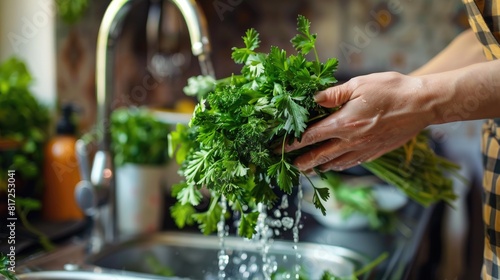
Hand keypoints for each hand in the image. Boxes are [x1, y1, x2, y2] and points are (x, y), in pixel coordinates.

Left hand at [286, 71, 432, 172]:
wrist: (423, 104)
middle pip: (319, 156)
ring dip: (319, 167)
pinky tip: (335, 166)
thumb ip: (333, 95)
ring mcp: (364, 149)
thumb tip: (312, 99)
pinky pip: (352, 164)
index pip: (310, 136)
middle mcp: (351, 141)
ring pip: (335, 164)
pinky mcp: (376, 152)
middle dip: (302, 162)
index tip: (279, 147)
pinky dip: (339, 166)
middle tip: (290, 166)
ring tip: (309, 169)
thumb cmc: (391, 90)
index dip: (292, 142)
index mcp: (343, 123)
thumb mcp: (358, 85)